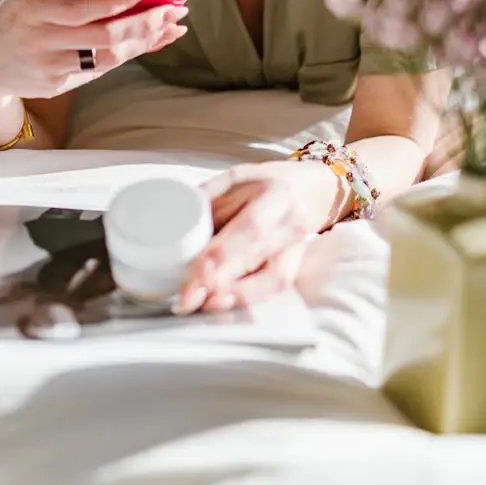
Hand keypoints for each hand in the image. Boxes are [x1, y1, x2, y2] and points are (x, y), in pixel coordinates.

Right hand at [0, 0, 187, 103]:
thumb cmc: (8, 19)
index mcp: (30, 12)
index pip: (81, 9)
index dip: (116, 2)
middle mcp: (41, 43)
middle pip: (104, 39)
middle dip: (144, 24)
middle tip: (173, 10)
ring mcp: (50, 68)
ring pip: (108, 58)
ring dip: (145, 42)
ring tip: (171, 27)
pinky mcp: (57, 85)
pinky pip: (99, 68)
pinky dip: (128, 54)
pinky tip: (149, 41)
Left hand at [177, 159, 349, 313]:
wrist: (311, 190)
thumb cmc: (267, 183)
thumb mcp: (236, 178)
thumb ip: (208, 199)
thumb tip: (173, 225)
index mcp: (275, 195)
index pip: (247, 230)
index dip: (220, 256)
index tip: (192, 276)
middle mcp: (290, 224)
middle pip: (255, 258)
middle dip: (219, 283)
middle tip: (188, 300)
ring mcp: (297, 248)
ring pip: (271, 280)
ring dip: (236, 297)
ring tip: (204, 306)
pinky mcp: (296, 265)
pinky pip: (274, 287)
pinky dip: (249, 298)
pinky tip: (224, 304)